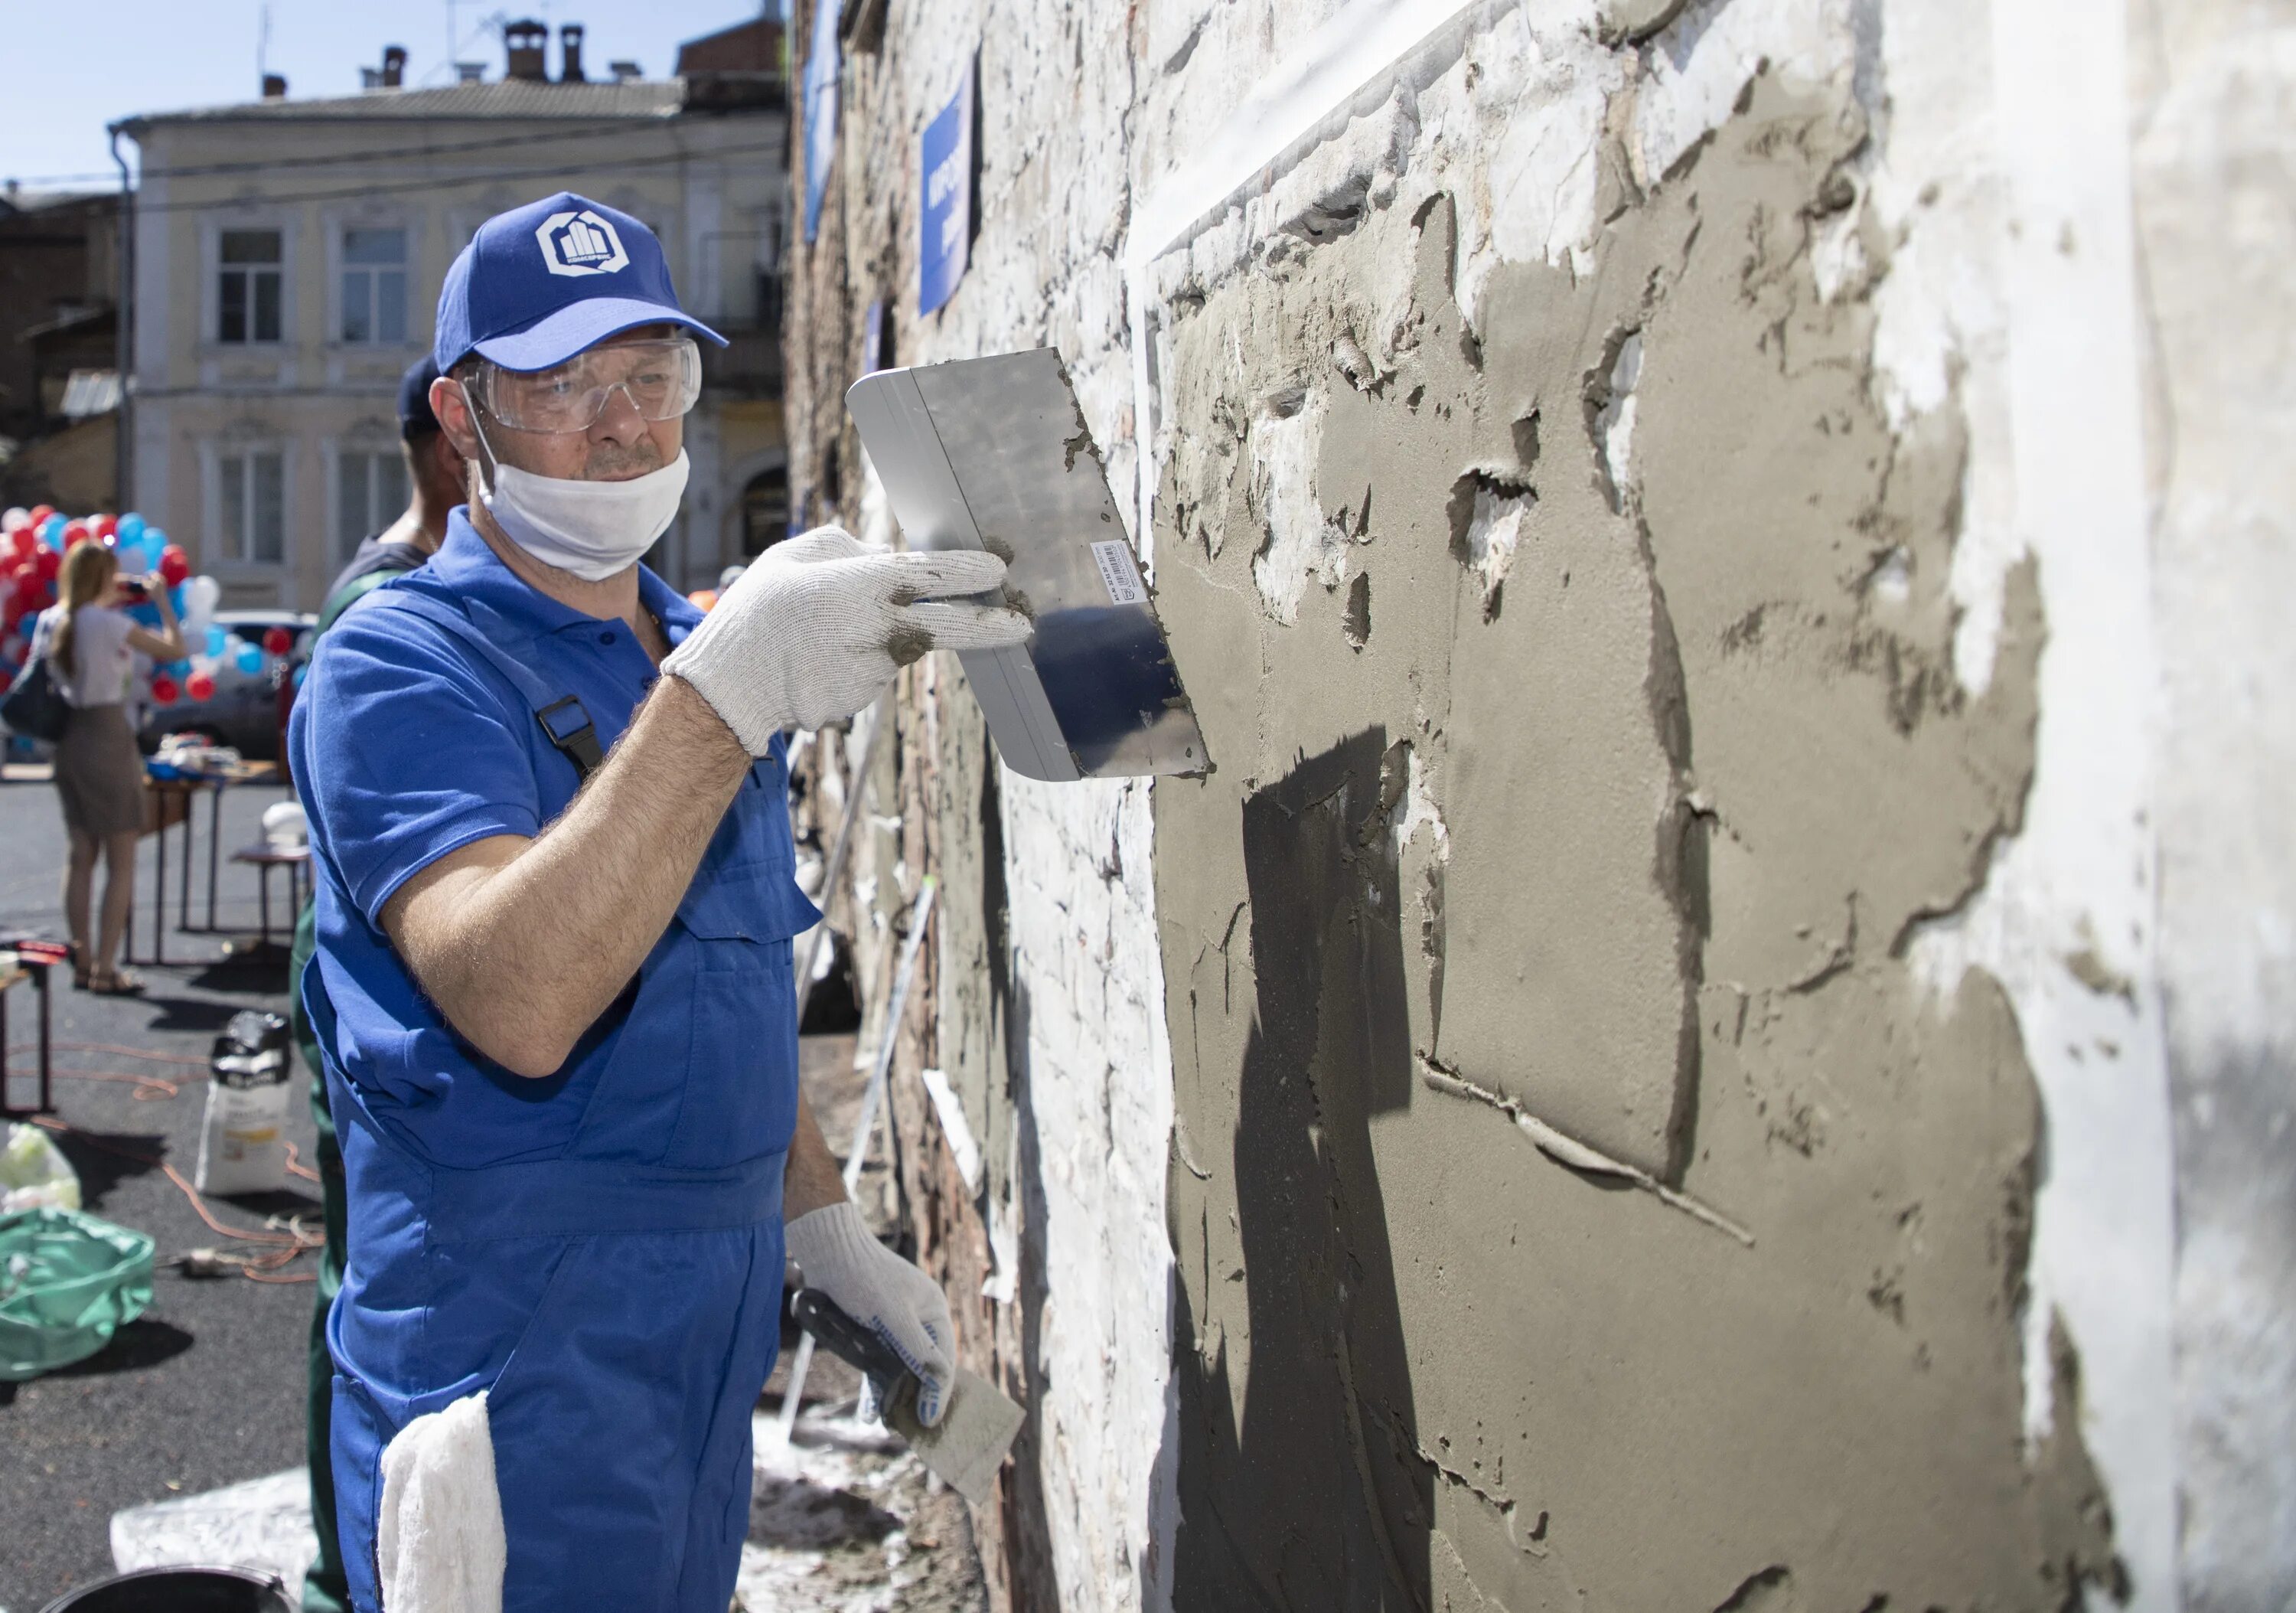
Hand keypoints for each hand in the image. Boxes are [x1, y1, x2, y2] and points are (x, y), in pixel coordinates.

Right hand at [662, 526, 1029, 755]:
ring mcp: (874, 674)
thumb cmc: (757, 612)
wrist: (729, 688)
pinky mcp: (863, 702)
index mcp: (863, 588)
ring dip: (879, 639)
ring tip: (821, 635)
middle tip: (1024, 622)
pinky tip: (817, 660)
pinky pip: (872, 673)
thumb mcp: (795, 557)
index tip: (1000, 568)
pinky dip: (854, 664)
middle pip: (952, 627)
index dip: (972, 571)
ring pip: (898, 649)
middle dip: (993, 625)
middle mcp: (879, 633)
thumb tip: (890, 560)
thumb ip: (851, 551)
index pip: (935, 575)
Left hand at [784, 1200, 955, 1424]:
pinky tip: (869, 1412)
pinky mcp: (871, 1329)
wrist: (828, 1250)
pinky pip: (878, 1364)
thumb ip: (917, 1351)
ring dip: (895, 1396)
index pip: (942, 1361)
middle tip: (914, 1431)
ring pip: (899, 1369)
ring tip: (890, 1425)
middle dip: (917, 1398)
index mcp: (934, 1311)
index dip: (938, 1393)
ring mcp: (894, 1325)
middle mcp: (918, 1319)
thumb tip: (939, 1384)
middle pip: (922, 1367)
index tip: (930, 1422)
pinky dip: (875, 1386)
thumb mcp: (893, 1318)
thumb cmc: (863, 1279)